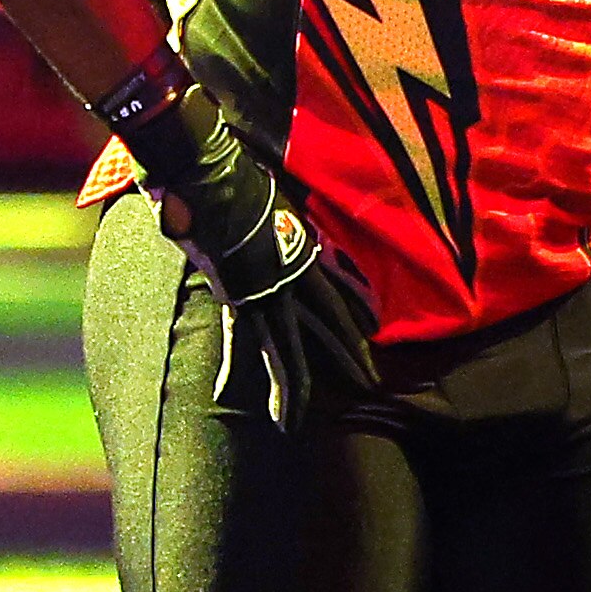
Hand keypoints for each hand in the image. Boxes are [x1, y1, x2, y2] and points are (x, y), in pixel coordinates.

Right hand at [118, 84, 375, 432]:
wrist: (215, 174)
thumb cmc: (239, 175)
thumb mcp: (270, 192)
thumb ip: (274, 199)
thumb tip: (280, 185)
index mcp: (303, 253)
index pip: (339, 289)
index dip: (357, 310)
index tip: (375, 330)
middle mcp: (291, 277)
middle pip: (328, 325)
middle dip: (348, 357)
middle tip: (372, 387)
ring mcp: (265, 292)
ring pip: (289, 346)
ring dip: (296, 384)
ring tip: (296, 417)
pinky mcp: (238, 299)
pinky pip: (240, 343)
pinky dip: (235, 368)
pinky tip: (230, 402)